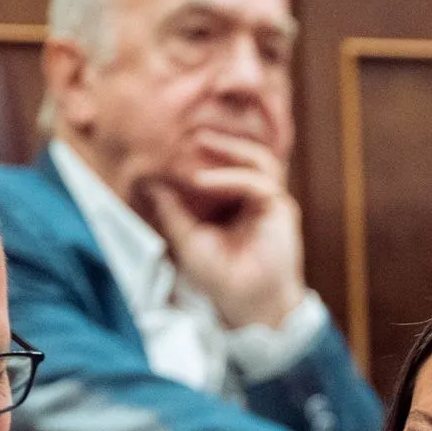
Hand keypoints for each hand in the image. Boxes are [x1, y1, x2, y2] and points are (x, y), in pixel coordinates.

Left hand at [146, 131, 305, 329]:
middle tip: (190, 127)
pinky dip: (230, 177)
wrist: (247, 303)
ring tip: (200, 140)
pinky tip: (202, 180)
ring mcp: (272, 202)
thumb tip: (150, 180)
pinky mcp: (281, 210)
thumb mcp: (187, 238)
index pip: (227, 164)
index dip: (207, 149)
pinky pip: (258, 182)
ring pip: (259, 159)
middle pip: (247, 154)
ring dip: (230, 147)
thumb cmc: (221, 277)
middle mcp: (258, 197)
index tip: (177, 137)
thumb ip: (172, 209)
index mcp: (238, 202)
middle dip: (221, 138)